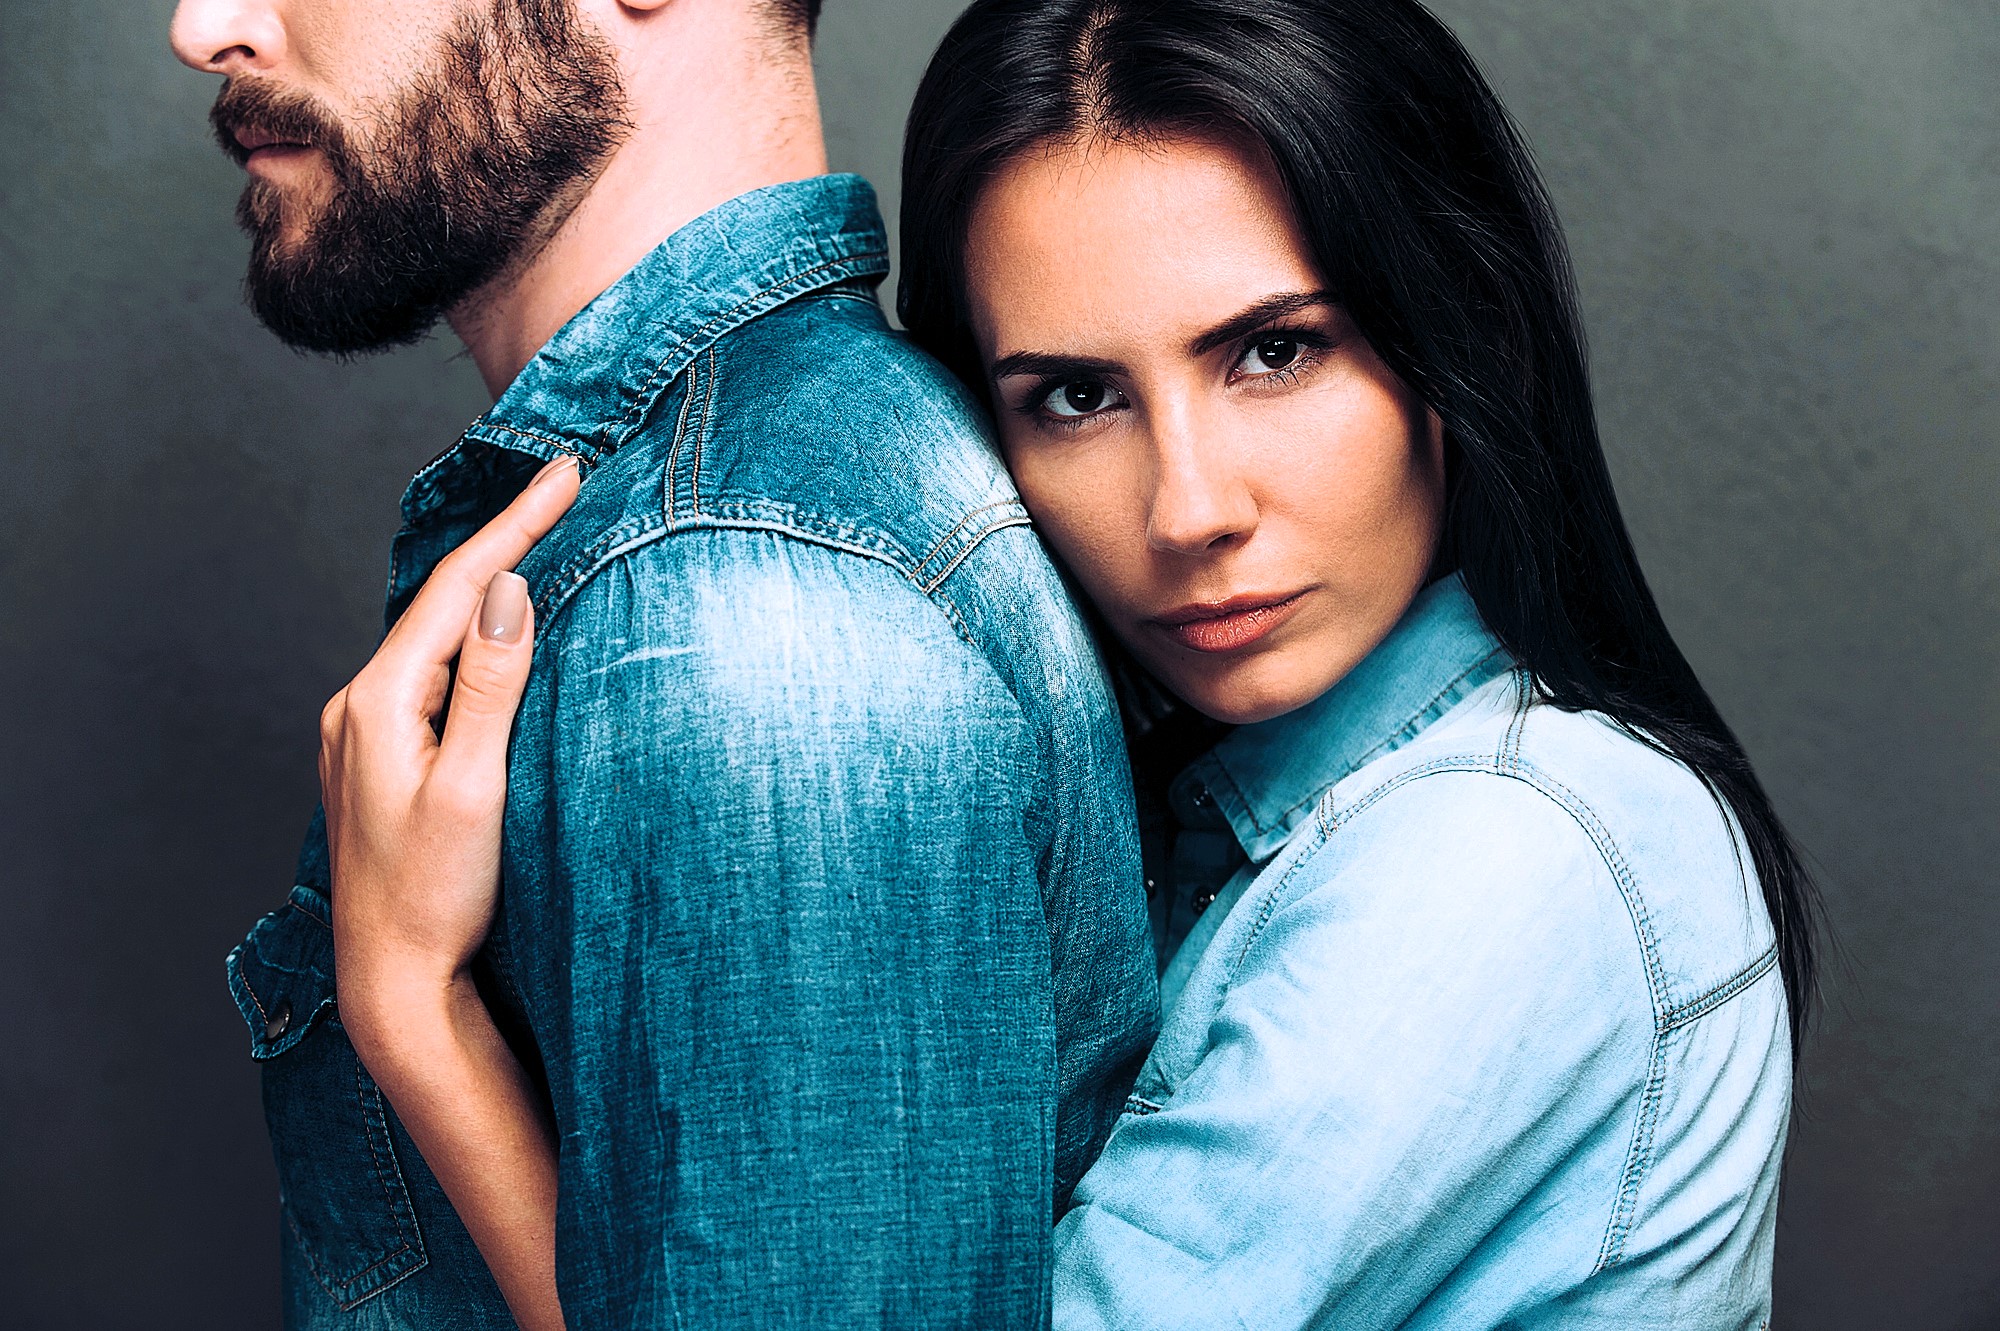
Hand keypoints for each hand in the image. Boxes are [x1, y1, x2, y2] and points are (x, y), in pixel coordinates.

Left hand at [320, 455, 580, 1039]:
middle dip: (505, 540)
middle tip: (564, 486)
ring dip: (488, 586)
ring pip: (437, 635)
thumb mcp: (475, 788)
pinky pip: (433, 673)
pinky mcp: (382, 759)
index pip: (459, 588)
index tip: (567, 472)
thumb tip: (507, 590)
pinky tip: (500, 630)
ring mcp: (366, 733)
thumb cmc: (438, 898)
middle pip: (443, 601)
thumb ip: (490, 685)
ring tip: (541, 538)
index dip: (516, 524)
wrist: (393, 984)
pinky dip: (473, 637)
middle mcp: (359, 705)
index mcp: (379, 701)